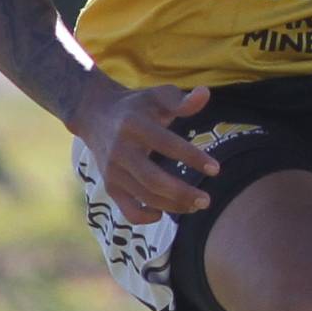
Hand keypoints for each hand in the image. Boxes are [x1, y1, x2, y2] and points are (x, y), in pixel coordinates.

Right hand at [72, 80, 218, 222]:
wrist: (95, 115)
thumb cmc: (137, 106)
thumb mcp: (156, 96)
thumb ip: (181, 100)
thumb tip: (205, 93)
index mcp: (134, 126)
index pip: (167, 145)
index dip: (192, 157)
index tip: (216, 169)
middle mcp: (121, 151)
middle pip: (153, 180)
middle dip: (182, 193)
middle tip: (207, 200)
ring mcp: (113, 171)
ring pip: (144, 197)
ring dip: (173, 206)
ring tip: (196, 205)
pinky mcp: (110, 185)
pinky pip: (127, 210)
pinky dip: (146, 217)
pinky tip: (164, 212)